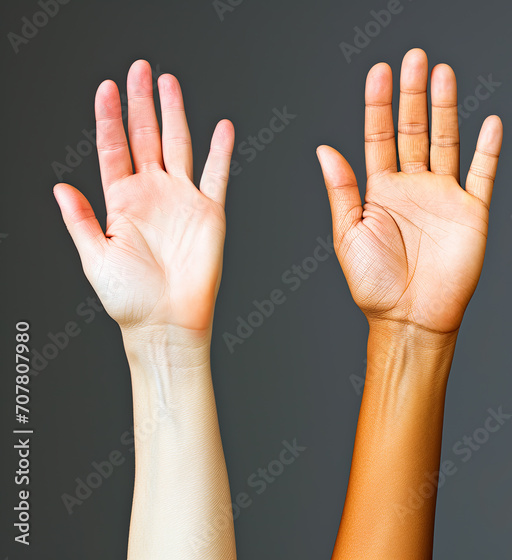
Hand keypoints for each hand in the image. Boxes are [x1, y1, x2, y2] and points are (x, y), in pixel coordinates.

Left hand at [54, 61, 234, 334]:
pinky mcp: (210, 212)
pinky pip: (216, 175)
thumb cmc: (130, 299)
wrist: (168, 322)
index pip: (114, 147)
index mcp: (121, 201)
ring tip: (170, 84)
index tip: (107, 86)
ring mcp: (182, 200)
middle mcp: (152, 194)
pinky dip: (220, 151)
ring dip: (175, 114)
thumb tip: (59, 187)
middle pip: (146, 136)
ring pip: (179, 145)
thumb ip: (80, 220)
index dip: (109, 116)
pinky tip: (222, 127)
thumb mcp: (93, 258)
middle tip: (140, 69)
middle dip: (142, 102)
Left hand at [317, 48, 502, 334]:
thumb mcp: (348, 234)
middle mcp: (414, 186)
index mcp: (381, 189)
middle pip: (414, 129)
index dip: (378, 103)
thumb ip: (342, 190)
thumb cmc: (375, 286)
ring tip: (443, 75)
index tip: (379, 70)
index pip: (379, 134)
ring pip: (446, 141)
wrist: (412, 319)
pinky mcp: (472, 212)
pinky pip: (481, 174)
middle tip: (415, 58)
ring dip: (445, 108)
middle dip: (413, 93)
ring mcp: (444, 196)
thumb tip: (324, 148)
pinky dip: (487, 149)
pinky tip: (489, 122)